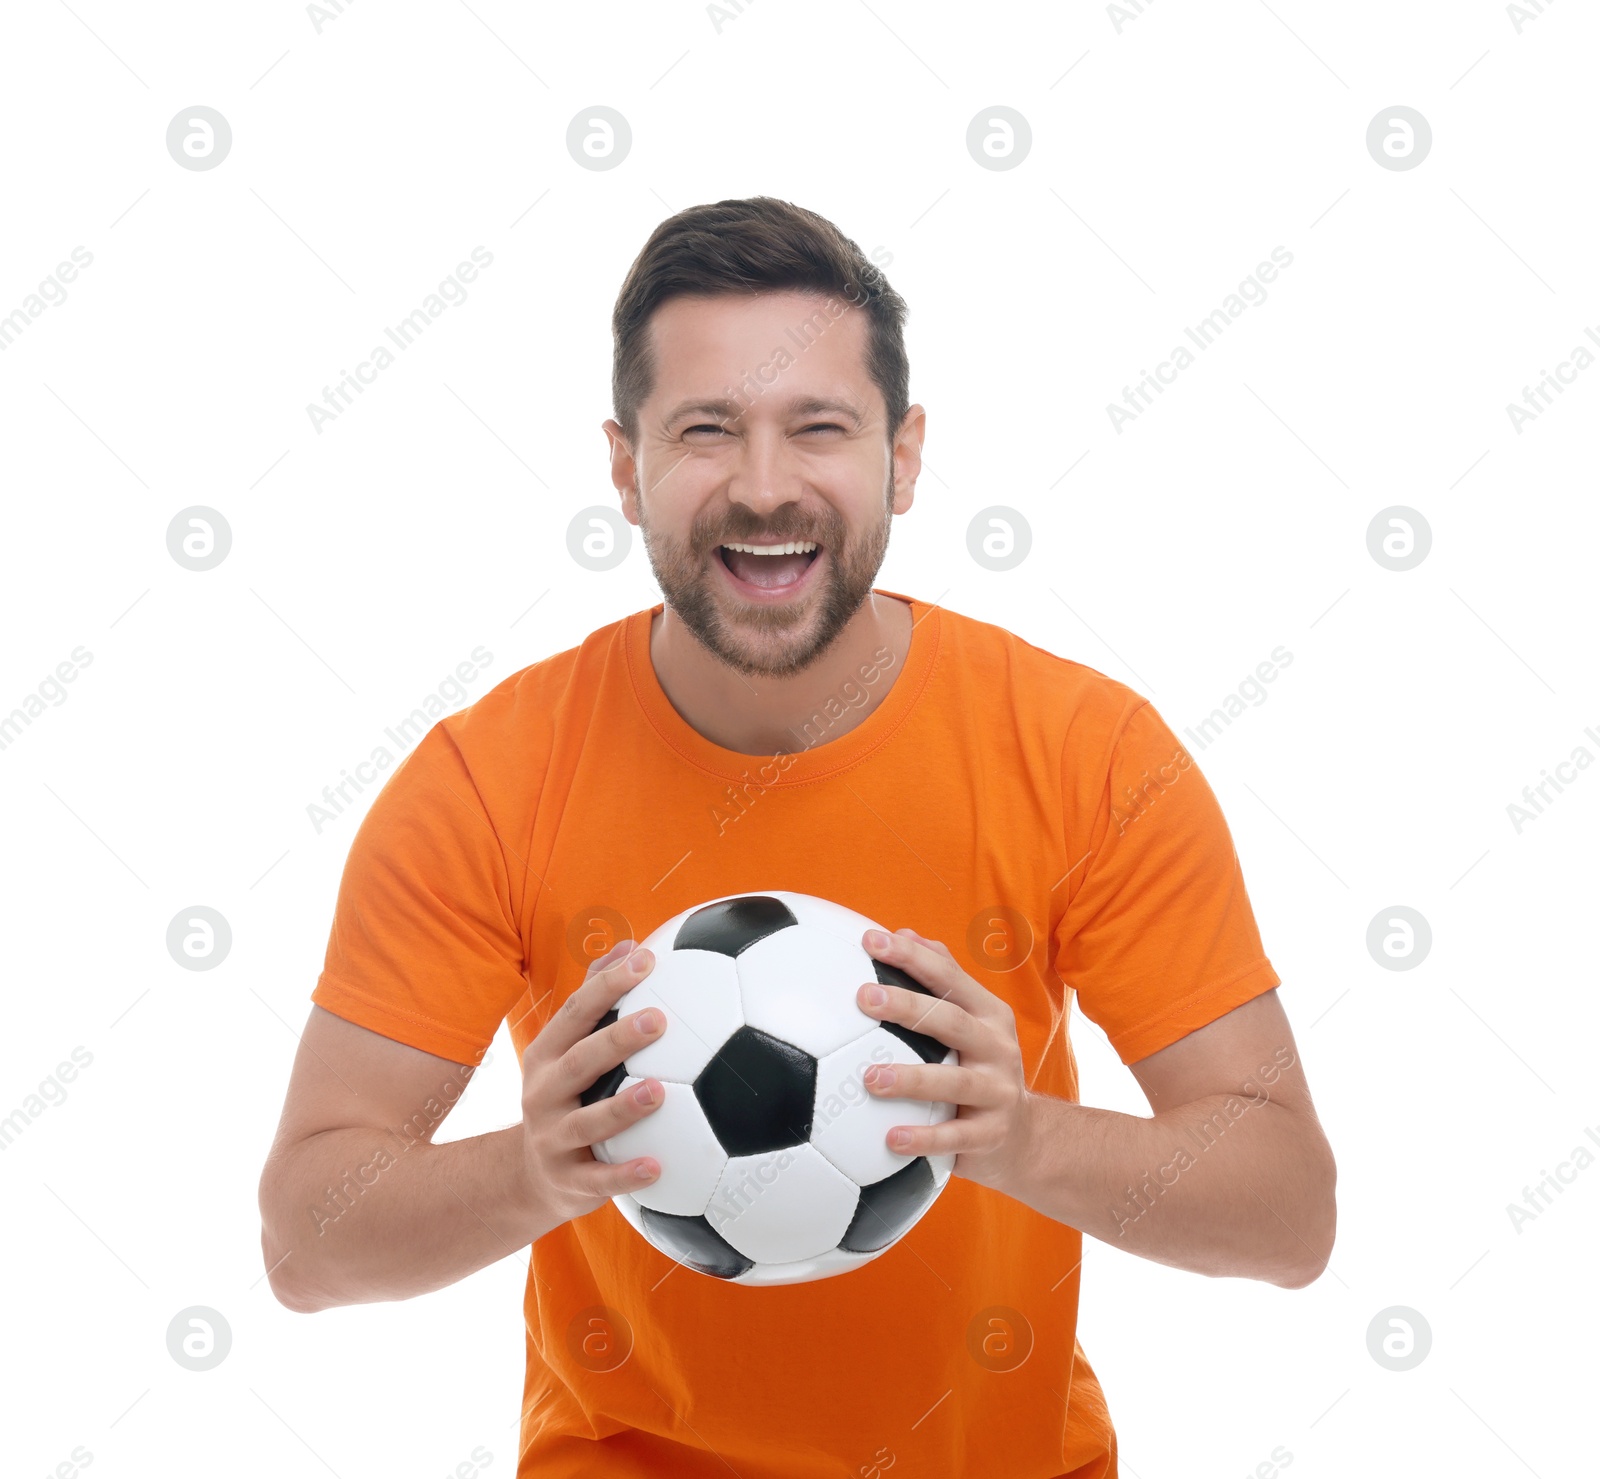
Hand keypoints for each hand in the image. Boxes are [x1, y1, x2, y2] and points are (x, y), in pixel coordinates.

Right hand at [516, 939, 665, 1228]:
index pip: (575, 1013)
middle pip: (579, 1062)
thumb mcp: (567, 1048)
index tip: (645, 960)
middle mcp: (543, 1094)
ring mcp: (553, 1140)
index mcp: (546, 1055)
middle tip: (659, 1020)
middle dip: (616, 1040)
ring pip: (587, 1123)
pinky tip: (659, 1167)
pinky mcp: (569, 1182)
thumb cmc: (566, 1095)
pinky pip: (599, 1181)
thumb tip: (631, 944)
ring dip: (622, 1107)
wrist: (528, 1176)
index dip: (607, 984)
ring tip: (659, 1092)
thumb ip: (595, 998)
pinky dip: (626, 1175)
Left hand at [856, 927, 1036, 1194]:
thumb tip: (904, 932)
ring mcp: (998, 1092)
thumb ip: (942, 980)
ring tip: (871, 1077)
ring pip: (954, 1082)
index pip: (948, 976)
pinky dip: (923, 1138)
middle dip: (908, 1006)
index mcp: (988, 1014)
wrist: (1024, 1137)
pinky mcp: (991, 1135)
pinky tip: (890, 1139)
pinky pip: (954, 1138)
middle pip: (951, 1021)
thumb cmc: (979, 1068)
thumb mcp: (971, 1021)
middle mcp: (997, 1047)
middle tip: (864, 997)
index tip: (869, 940)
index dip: (912, 956)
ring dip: (911, 1079)